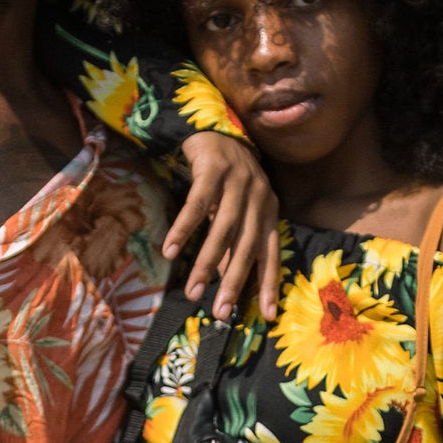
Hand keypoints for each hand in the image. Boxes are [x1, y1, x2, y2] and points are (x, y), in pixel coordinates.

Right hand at [165, 133, 280, 319]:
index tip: (264, 314)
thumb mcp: (236, 211)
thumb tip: (224, 280)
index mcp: (268, 210)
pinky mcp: (212, 169)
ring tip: (192, 291)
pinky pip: (196, 204)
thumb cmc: (228, 178)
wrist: (215, 128)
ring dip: (206, 263)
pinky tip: (171, 251)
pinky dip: (184, 229)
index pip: (271, 252)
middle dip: (234, 282)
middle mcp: (258, 197)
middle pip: (246, 246)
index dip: (268, 283)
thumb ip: (234, 242)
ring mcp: (237, 182)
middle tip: (221, 312)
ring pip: (222, 230)